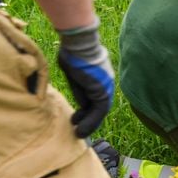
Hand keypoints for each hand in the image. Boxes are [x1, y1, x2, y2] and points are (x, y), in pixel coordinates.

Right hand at [57, 18, 114, 137]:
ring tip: (78, 133)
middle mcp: (106, 82)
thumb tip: (81, 102)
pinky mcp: (102, 91)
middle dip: (89, 119)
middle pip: (99, 105)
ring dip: (89, 124)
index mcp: (99, 77)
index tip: (78, 118)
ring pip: (99, 111)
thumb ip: (78, 87)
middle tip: (79, 129)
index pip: (95, 97)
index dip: (88, 110)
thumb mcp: (74, 72)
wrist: (78, 43)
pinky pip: (99, 111)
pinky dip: (90, 122)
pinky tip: (80, 130)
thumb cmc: (72, 52)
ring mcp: (106, 87)